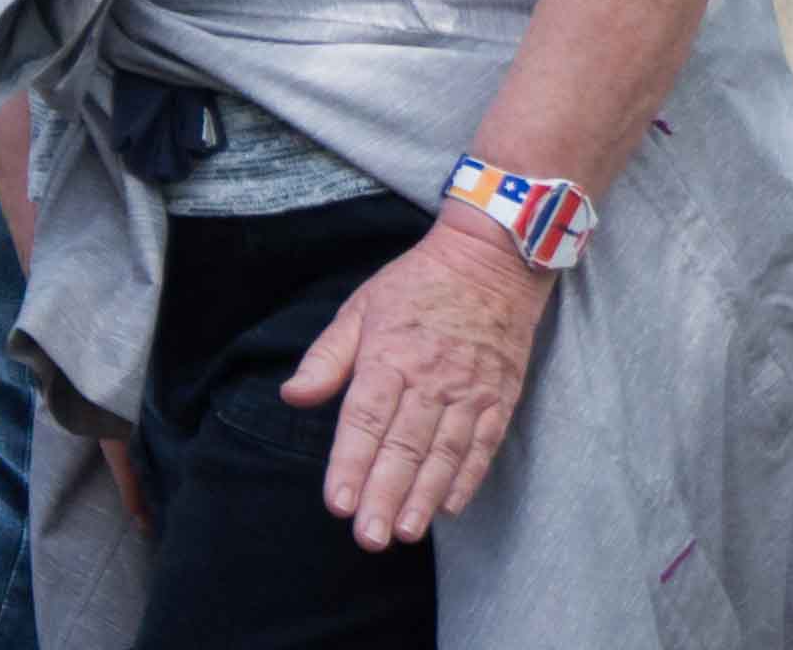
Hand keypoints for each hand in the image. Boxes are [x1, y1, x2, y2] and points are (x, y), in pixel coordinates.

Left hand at [281, 220, 552, 545]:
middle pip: (405, 443)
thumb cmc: (418, 284)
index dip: (351, 462)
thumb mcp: (362, 307)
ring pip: (445, 450)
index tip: (339, 503)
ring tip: (406, 530)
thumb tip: (292, 395)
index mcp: (391, 354)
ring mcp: (471, 387)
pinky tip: (451, 506)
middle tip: (369, 536)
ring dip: (425, 494)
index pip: (366, 417)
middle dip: (385, 492)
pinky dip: (469, 476)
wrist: (493, 256)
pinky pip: (485, 442)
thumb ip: (327, 356)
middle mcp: (432, 375)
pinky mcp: (500, 394)